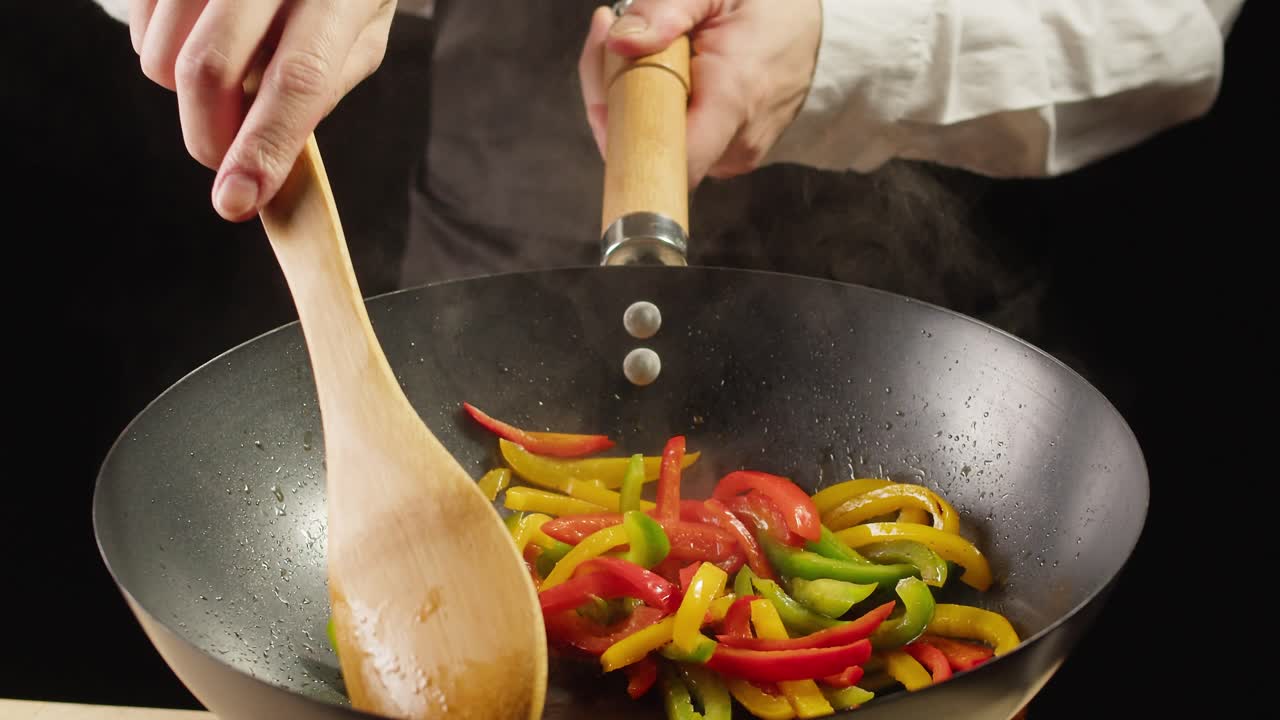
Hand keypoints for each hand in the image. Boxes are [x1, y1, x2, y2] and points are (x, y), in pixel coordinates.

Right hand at [130, 0, 396, 220]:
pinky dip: (162, 45)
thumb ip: (322, 87)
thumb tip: (270, 155)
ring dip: (182, 88)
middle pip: (209, 68)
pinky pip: (139, 20)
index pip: (298, 78)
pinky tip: (202, 28)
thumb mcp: (361, 32)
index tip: (236, 202)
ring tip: (227, 67)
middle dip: (207, 137)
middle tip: (221, 162)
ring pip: (160, 51)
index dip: (264, 146)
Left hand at [578, 0, 820, 187]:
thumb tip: (619, 41)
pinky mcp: (723, 157)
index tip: (608, 76)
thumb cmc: (773, 8)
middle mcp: (732, 143)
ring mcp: (728, 157)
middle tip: (613, 24)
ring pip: (650, 141)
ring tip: (649, 40)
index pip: (667, 161)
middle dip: (612, 86)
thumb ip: (668, 9)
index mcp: (732, 100)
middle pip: (641, 142)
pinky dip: (653, 105)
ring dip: (630, 92)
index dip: (620, 130)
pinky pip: (670, 139)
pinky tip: (662, 66)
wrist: (816, 33)